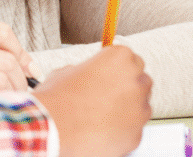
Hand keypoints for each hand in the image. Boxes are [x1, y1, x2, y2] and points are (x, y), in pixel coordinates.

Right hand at [32, 45, 151, 156]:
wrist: (51, 128)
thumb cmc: (57, 98)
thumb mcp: (69, 72)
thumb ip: (88, 71)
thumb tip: (90, 77)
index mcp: (120, 58)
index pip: (131, 58)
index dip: (118, 69)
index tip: (110, 76)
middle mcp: (135, 80)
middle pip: (141, 81)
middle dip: (127, 88)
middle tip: (107, 96)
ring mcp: (139, 109)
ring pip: (141, 106)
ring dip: (127, 109)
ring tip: (101, 116)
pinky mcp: (136, 134)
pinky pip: (134, 130)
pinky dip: (122, 131)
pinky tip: (102, 131)